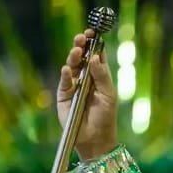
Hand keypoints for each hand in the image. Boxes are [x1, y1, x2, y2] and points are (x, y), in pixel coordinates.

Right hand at [57, 29, 118, 160]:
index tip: (93, 33)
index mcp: (99, 76)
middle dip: (81, 46)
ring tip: (77, 51)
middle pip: (82, 58)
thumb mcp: (108, 95)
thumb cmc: (106, 117)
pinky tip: (68, 69)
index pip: (96, 56)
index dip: (95, 44)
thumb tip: (95, 57)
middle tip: (82, 38)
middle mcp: (86, 78)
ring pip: (71, 67)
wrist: (95, 138)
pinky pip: (64, 82)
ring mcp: (74, 86)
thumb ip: (102, 76)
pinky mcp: (64, 95)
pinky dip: (66, 75)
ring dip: (73, 58)